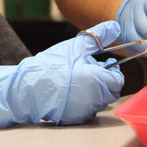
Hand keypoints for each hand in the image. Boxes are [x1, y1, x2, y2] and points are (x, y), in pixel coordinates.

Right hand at [0, 20, 124, 130]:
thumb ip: (98, 37)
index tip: (101, 62)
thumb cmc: (53, 65)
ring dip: (94, 90)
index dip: (112, 70)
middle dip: (104, 80)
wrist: (28, 88)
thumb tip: (116, 27)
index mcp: (99, 81)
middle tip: (87, 69)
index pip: (118, 80)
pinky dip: (83, 101)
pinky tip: (69, 91)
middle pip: (111, 91)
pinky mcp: (76, 119)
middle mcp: (96, 99)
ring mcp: (86, 111)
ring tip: (75, 78)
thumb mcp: (76, 46)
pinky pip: (87, 109)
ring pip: (100, 101)